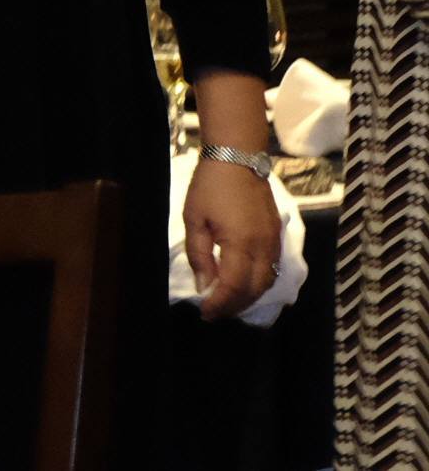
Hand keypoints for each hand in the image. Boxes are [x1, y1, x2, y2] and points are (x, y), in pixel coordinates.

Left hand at [185, 70, 283, 319]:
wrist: (238, 158)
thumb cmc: (209, 187)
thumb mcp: (194, 220)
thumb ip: (199, 255)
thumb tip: (204, 287)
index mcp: (240, 244)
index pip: (233, 286)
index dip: (219, 304)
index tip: (205, 313)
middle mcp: (263, 247)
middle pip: (254, 290)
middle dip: (234, 306)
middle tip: (214, 313)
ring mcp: (274, 242)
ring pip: (267, 282)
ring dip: (248, 297)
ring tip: (227, 303)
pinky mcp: (278, 235)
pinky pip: (272, 269)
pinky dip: (258, 283)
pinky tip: (243, 285)